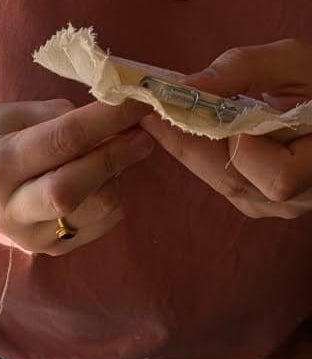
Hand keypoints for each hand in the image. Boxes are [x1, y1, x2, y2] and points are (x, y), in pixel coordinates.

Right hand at [0, 98, 153, 254]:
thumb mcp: (13, 114)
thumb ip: (61, 116)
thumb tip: (115, 115)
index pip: (63, 139)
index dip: (109, 118)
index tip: (141, 99)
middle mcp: (10, 207)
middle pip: (74, 187)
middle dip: (116, 156)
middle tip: (142, 133)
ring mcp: (30, 235)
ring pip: (96, 208)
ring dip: (116, 177)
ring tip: (112, 156)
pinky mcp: (49, 249)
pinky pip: (101, 224)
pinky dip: (112, 197)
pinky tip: (99, 181)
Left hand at [141, 39, 311, 218]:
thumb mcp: (295, 63)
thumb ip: (246, 70)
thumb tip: (189, 86)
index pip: (270, 173)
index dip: (232, 144)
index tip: (187, 110)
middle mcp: (295, 198)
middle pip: (232, 181)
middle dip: (189, 145)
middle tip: (151, 113)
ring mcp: (274, 206)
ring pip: (221, 183)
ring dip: (193, 150)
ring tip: (165, 118)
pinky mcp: (256, 202)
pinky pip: (223, 181)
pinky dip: (205, 155)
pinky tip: (192, 130)